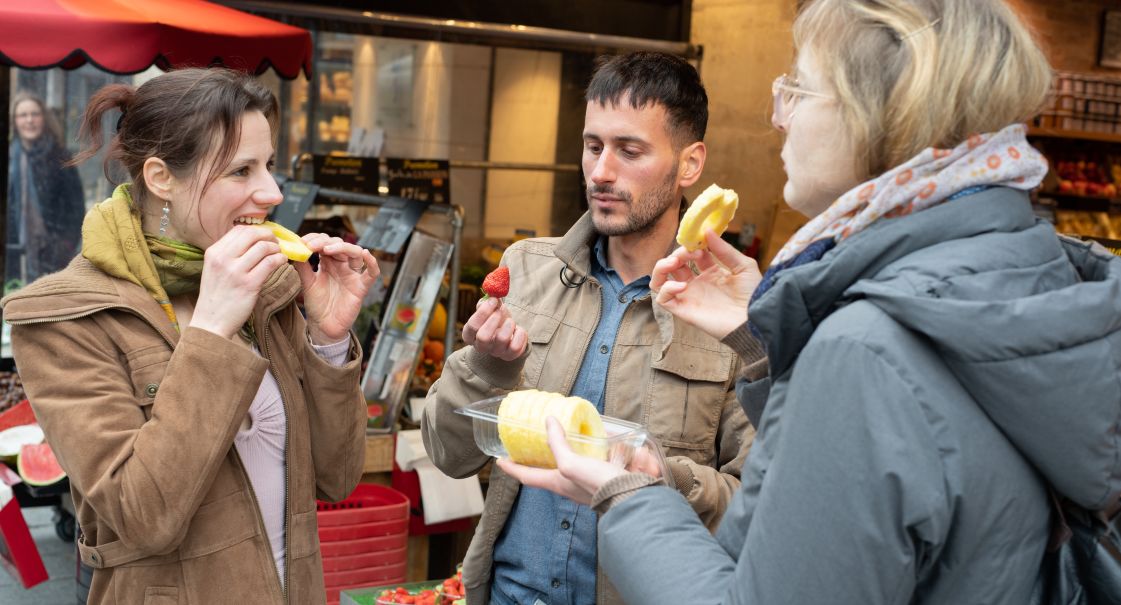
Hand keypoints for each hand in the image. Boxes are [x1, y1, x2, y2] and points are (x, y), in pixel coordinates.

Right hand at [192, 225, 288, 339]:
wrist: (211, 324)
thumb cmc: (216, 297)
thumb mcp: (214, 269)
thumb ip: (229, 254)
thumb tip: (252, 240)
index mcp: (213, 252)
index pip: (239, 230)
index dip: (257, 230)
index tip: (265, 237)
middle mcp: (223, 259)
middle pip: (252, 234)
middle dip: (269, 236)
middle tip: (276, 243)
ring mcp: (236, 271)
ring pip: (264, 247)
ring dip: (276, 249)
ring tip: (279, 255)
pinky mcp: (249, 284)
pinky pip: (270, 263)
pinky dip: (280, 259)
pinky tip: (282, 262)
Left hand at [295, 234, 379, 343]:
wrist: (323, 326)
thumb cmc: (317, 304)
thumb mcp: (307, 283)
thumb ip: (303, 267)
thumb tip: (296, 249)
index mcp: (329, 263)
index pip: (325, 243)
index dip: (315, 239)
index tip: (303, 242)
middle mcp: (342, 266)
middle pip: (340, 244)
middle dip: (325, 242)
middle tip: (311, 246)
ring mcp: (353, 275)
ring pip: (355, 253)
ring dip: (343, 247)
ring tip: (328, 249)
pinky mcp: (361, 287)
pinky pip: (371, 274)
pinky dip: (372, 263)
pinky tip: (366, 254)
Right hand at [463, 297, 526, 360]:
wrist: (508, 332)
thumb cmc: (496, 319)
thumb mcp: (489, 309)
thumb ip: (487, 302)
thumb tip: (491, 296)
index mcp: (470, 335)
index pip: (471, 326)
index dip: (482, 312)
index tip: (493, 300)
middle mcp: (481, 346)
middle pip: (483, 337)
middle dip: (494, 320)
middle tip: (500, 311)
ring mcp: (495, 352)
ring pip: (502, 339)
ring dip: (509, 324)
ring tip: (510, 321)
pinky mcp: (509, 356)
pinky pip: (516, 347)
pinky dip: (520, 334)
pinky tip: (518, 330)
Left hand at [497, 417, 625, 505]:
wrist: (632, 497)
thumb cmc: (597, 485)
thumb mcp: (571, 465)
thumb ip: (558, 444)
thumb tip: (548, 422)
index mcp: (557, 483)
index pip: (527, 476)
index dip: (512, 468)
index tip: (499, 460)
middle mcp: (571, 482)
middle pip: (554, 466)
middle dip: (549, 454)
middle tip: (541, 438)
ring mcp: (590, 478)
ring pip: (583, 457)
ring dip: (586, 447)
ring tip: (581, 432)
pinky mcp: (609, 474)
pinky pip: (607, 456)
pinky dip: (611, 448)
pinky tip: (613, 439)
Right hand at [650, 229, 760, 339]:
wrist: (753, 321)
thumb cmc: (753, 296)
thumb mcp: (743, 266)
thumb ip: (724, 249)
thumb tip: (707, 231)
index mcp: (710, 273)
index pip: (691, 255)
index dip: (691, 246)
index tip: (699, 242)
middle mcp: (697, 284)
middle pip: (673, 265)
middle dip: (677, 254)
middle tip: (687, 253)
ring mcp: (688, 296)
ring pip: (660, 281)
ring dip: (661, 268)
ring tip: (672, 263)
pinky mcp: (683, 310)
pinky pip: (662, 299)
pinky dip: (666, 289)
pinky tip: (683, 285)